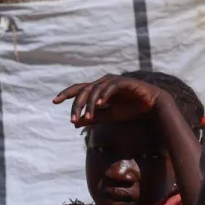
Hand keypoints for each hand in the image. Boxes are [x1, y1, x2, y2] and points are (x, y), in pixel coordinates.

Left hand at [55, 75, 169, 126]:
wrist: (150, 105)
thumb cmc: (129, 108)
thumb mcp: (107, 116)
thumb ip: (92, 118)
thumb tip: (74, 123)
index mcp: (97, 89)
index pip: (78, 89)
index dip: (66, 94)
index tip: (54, 102)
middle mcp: (103, 82)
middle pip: (83, 90)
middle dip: (76, 105)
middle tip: (73, 119)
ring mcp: (113, 81)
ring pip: (95, 90)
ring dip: (90, 104)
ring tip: (87, 116)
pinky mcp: (124, 82)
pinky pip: (111, 87)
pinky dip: (104, 95)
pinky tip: (100, 104)